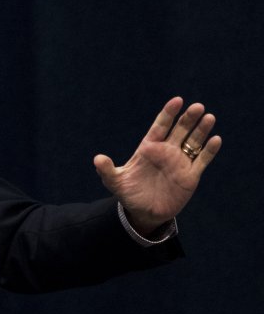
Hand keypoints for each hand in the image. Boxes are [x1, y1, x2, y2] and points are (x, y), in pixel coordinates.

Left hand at [94, 97, 220, 234]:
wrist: (143, 213)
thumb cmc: (129, 194)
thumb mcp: (115, 182)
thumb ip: (107, 170)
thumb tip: (97, 159)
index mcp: (149, 148)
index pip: (160, 126)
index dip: (168, 113)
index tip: (177, 100)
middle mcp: (166, 152)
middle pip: (179, 130)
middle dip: (188, 118)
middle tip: (197, 106)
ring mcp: (179, 163)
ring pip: (193, 142)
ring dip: (201, 130)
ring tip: (209, 117)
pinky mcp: (190, 176)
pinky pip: (202, 161)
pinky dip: (209, 151)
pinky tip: (216, 139)